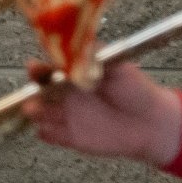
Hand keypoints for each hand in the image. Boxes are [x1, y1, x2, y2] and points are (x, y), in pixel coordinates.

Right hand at [27, 61, 181, 166]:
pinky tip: (48, 130)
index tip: (35, 67)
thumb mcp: (119, 66)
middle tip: (35, 91)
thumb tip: (78, 46)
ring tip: (36, 110)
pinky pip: (48, 135)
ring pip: (37, 112)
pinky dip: (44, 133)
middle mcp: (65, 94)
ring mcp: (65, 115)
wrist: (151, 122)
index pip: (47, 69)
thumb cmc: (136, 91)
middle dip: (31, 90)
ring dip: (33, 111)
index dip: (39, 68)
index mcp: (73, 75)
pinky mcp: (69, 137)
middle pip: (36, 90)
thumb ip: (96, 56)